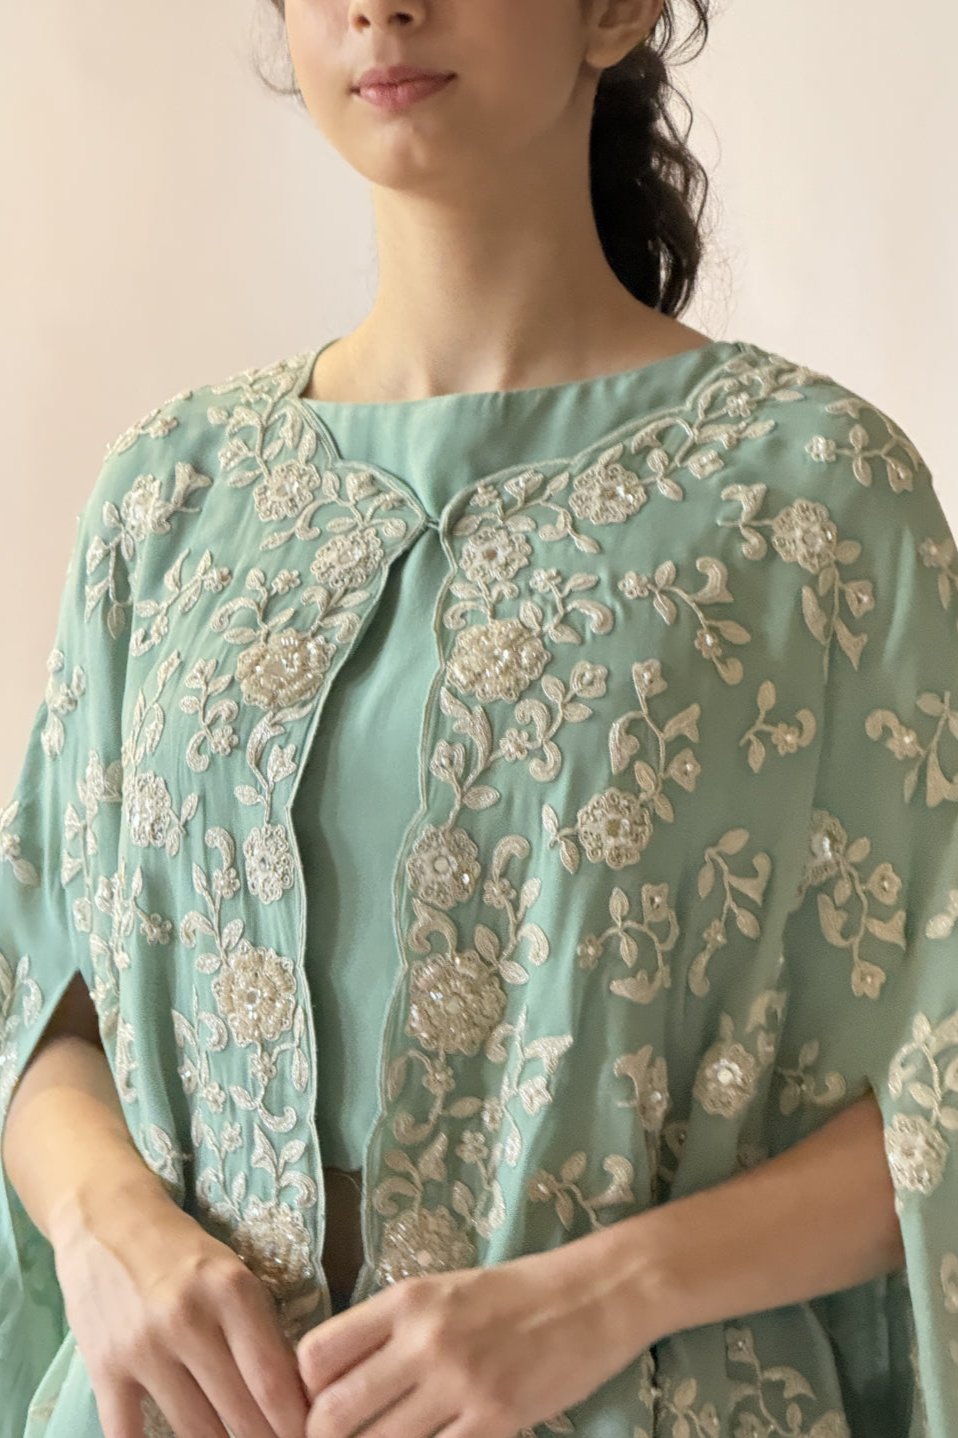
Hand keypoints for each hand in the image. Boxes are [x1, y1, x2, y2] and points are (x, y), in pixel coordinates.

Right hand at [53, 1187, 309, 1437]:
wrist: (107, 1219)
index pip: (273, 1380)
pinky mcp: (103, 1367)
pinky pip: (128, 1435)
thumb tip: (294, 1395)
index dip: (295, 1423)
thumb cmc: (182, 1252)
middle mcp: (188, 1320)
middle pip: (241, 1412)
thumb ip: (260, 1329)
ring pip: (194, 1431)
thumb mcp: (233, 1275)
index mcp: (231, 1291)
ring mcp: (143, 1347)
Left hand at [296, 1242, 640, 1437]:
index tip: (317, 1406)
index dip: (303, 1392)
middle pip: (332, 1413)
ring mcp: (459, 1383)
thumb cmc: (513, 1293)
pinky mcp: (494, 1420)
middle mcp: (423, 1339)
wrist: (592, 1297)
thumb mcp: (442, 1291)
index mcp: (405, 1300)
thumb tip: (334, 1380)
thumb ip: (390, 1329)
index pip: (315, 1355)